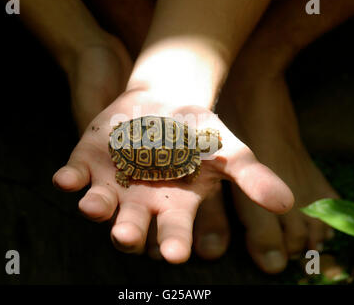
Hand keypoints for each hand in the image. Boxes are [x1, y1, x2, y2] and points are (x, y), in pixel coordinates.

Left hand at [53, 90, 293, 262]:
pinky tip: (65, 180)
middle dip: (128, 233)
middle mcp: (139, 204)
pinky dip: (69, 179)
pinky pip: (75, 176)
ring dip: (96, 208)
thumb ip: (252, 177)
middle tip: (128, 236)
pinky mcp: (89, 164)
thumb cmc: (200, 131)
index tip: (175, 253)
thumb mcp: (230, 151)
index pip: (173, 234)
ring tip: (94, 207)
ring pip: (100, 205)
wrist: (167, 101)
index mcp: (173, 208)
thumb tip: (287, 204)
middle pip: (131, 227)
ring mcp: (112, 185)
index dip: (173, 243)